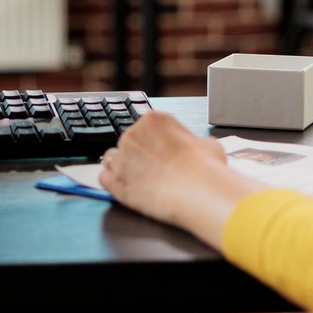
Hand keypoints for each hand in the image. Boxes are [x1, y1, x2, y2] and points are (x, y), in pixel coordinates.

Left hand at [98, 112, 264, 248]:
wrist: (198, 192)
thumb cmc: (205, 168)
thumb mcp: (208, 144)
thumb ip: (194, 142)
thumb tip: (198, 147)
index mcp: (154, 120)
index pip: (145, 127)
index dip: (153, 141)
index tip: (159, 152)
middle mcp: (133, 133)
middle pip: (128, 141)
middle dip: (138, 155)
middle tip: (153, 169)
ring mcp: (121, 157)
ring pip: (112, 158)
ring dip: (122, 166)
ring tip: (138, 180)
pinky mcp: (114, 181)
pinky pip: (104, 178)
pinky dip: (113, 183)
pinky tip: (127, 188)